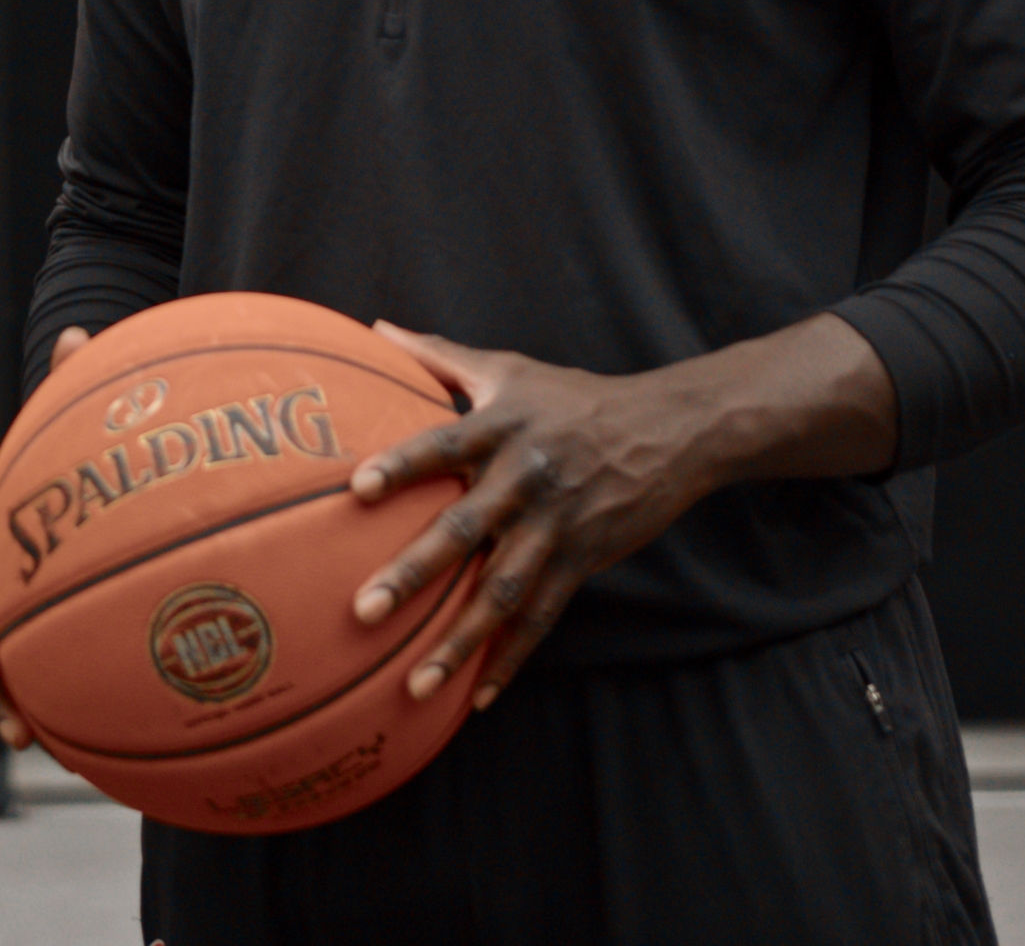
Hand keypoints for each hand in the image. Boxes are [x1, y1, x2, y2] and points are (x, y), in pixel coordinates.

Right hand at [0, 325, 90, 748]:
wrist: (93, 527)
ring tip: (20, 728)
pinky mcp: (34, 665)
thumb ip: (76, 389)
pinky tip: (69, 754)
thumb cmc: (81, 481)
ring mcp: (8, 625)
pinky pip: (29, 699)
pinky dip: (41, 723)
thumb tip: (76, 332)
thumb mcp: (80, 439)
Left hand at [345, 322, 725, 712]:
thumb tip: (374, 327)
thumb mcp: (508, 369)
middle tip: (364, 608)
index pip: (442, 445)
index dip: (402, 464)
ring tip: (414, 682)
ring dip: (458, 640)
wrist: (666, 432)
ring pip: (502, 591)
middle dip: (414, 571)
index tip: (358, 487)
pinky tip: (476, 699)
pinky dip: (510, 660)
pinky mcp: (580, 561)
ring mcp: (555, 527)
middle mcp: (524, 479)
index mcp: (500, 427)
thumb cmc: (571, 398)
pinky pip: (541, 618)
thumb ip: (438, 354)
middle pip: (464, 529)